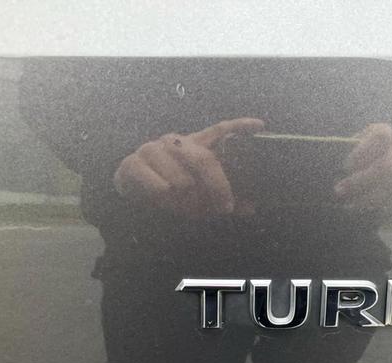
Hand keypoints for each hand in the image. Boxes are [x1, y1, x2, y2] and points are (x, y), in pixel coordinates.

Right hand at [113, 118, 264, 217]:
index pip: (220, 130)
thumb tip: (252, 208)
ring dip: (187, 199)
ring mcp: (154, 149)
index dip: (240, 126)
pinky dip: (165, 195)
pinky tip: (164, 196)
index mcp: (195, 144)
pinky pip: (158, 184)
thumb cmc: (171, 188)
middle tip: (225, 207)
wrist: (131, 190)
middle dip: (218, 187)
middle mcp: (177, 141)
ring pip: (181, 179)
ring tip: (186, 206)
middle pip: (204, 160)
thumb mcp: (200, 195)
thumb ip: (225, 198)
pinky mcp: (134, 163)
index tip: (260, 126)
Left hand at [334, 123, 391, 206]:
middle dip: (361, 181)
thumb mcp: (351, 146)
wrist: (375, 160)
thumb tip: (344, 169)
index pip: (379, 139)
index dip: (362, 153)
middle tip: (339, 191)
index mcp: (385, 131)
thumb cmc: (358, 152)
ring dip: (368, 198)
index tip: (344, 167)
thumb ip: (347, 152)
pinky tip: (363, 208)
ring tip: (348, 205)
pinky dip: (379, 205)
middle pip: (386, 166)